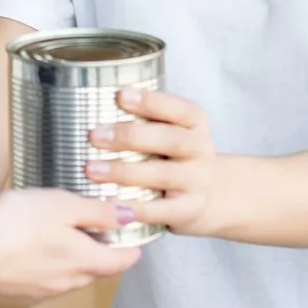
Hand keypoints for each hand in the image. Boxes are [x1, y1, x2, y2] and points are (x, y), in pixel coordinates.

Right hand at [0, 189, 139, 305]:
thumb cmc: (15, 224)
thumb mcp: (62, 204)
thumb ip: (97, 211)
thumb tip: (128, 215)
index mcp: (86, 261)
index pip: (123, 261)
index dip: (132, 247)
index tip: (134, 236)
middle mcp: (69, 282)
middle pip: (97, 268)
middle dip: (101, 250)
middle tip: (96, 227)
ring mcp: (43, 292)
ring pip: (70, 275)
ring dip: (72, 258)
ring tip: (60, 233)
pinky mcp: (20, 295)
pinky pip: (44, 281)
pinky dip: (46, 266)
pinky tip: (31, 249)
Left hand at [88, 88, 224, 237]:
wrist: (216, 194)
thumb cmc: (178, 154)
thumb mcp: (174, 129)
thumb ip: (145, 118)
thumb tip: (92, 105)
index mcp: (195, 122)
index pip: (178, 108)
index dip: (150, 102)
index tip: (120, 96)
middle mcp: (200, 149)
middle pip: (169, 140)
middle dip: (129, 137)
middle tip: (94, 136)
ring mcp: (197, 181)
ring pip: (163, 175)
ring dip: (124, 172)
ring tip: (92, 169)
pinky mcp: (189, 210)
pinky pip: (162, 210)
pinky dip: (136, 208)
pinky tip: (111, 204)